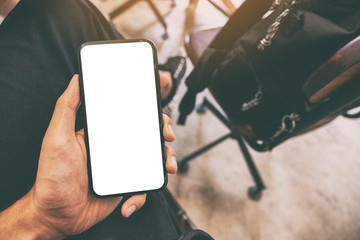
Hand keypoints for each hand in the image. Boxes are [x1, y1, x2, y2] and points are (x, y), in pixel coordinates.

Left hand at [9, 73, 176, 238]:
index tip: (158, 107)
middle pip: (147, 135)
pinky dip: (141, 196)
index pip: (129, 115)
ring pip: (152, 160)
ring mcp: (122, 168)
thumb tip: (75, 80)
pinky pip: (142, 188)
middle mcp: (115, 149)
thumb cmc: (52, 176)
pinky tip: (128, 203)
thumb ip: (66, 108)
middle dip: (163, 133)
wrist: (56, 215)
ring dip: (165, 162)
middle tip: (168, 136)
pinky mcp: (125, 187)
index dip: (148, 110)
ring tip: (167, 168)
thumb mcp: (56, 137)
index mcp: (103, 134)